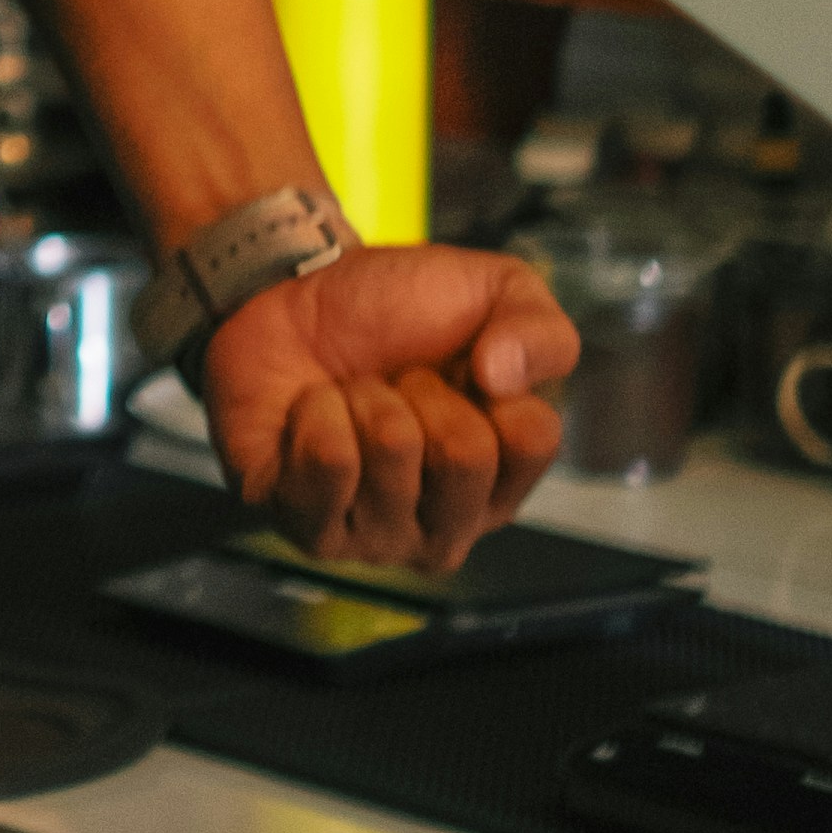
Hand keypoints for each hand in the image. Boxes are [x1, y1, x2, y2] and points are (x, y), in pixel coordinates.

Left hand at [198, 244, 576, 573]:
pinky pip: (327, 462)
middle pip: (464, 455)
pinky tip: (309, 414)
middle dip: (421, 387)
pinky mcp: (308, 528)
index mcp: (501, 483)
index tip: (458, 367)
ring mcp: (377, 539)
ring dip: (364, 395)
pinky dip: (314, 411)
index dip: (489, 379)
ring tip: (349, 395)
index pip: (532, 438)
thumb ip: (541, 330)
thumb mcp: (495, 294)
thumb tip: (505, 379)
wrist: (291, 293)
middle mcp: (446, 527)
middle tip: (394, 381)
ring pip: (392, 449)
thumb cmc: (394, 311)